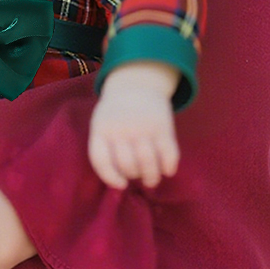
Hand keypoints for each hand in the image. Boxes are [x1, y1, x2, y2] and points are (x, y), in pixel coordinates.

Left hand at [88, 61, 179, 188]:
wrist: (136, 84)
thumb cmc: (115, 112)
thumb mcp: (100, 123)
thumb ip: (104, 147)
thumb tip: (117, 181)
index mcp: (101, 129)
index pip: (101, 160)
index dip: (110, 178)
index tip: (121, 185)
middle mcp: (121, 129)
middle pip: (127, 165)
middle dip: (133, 176)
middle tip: (137, 176)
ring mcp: (142, 127)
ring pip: (148, 163)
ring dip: (151, 177)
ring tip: (151, 180)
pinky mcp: (162, 126)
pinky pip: (168, 154)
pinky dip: (169, 167)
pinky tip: (167, 170)